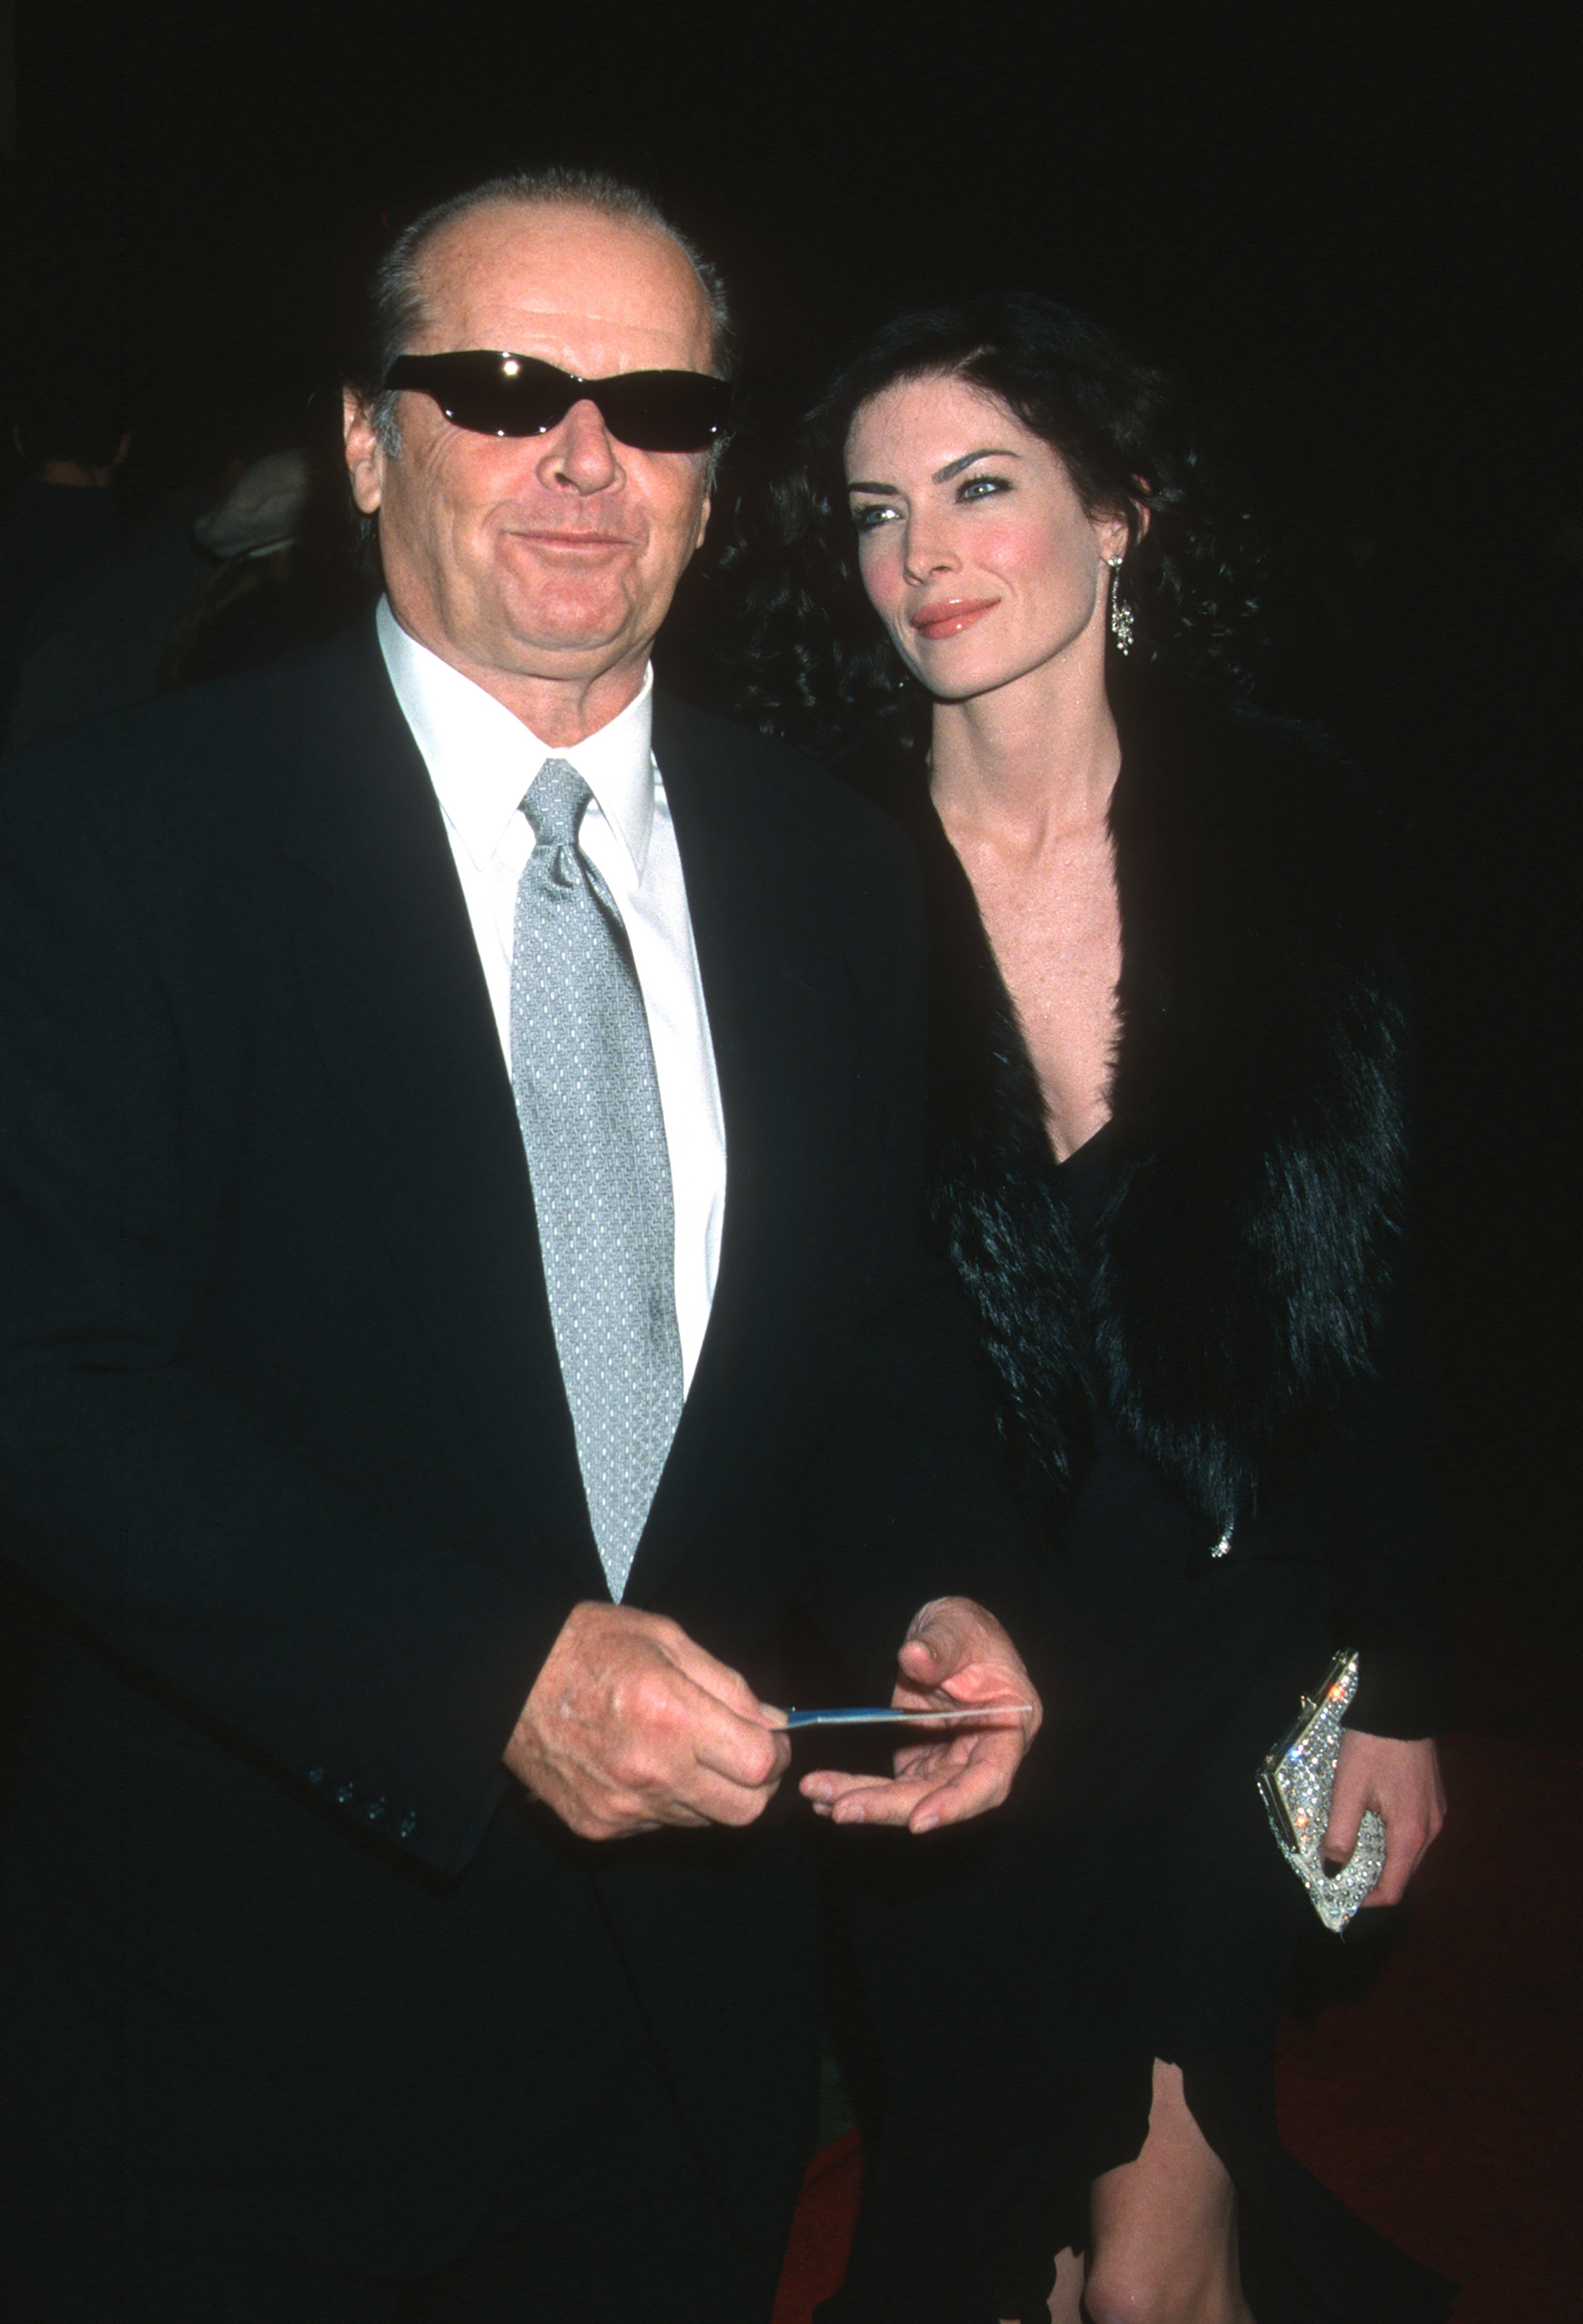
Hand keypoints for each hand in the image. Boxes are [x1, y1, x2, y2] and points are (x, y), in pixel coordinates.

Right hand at [504, 1602, 790, 1840]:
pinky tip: (644, 1763)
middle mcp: (650, 1770)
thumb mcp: (666, 1638)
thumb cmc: (585, 1646)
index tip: (772, 1738)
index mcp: (670, 1714)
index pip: (760, 1764)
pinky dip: (667, 1800)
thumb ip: (728, 1686)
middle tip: (742, 1753)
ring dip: (709, 1790)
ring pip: (703, 1820)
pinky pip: (659, 1825)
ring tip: (680, 1747)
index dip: (779, 1753)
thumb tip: (775, 1722)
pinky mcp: (599, 1826)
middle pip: (744, 1810)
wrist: (506, 1680)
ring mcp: (623, 1806)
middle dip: (756, 1784)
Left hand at [800, 1597, 1040, 1834]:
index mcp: (1011, 1726)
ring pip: (911, 1796)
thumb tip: (914, 1658)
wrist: (946, 1633)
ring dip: (866, 1800)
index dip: (955, 1804)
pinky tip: (823, 1795)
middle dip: (891, 1806)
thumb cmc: (966, 1628)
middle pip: (941, 1795)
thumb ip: (939, 1645)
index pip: (990, 1779)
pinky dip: (859, 1789)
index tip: (918, 1822)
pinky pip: (891, 1784)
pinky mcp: (922, 1760)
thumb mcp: (957, 1625)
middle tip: (841, 1809)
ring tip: (818, 1797)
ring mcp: (950, 1761)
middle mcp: (983, 1754)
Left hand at [1323, 1729, 1444, 1906]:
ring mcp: (1436, 1812)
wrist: (1400, 1705)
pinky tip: (1368, 1822)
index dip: (1367, 1901)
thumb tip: (1331, 1868)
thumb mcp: (1348, 1789)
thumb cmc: (1373, 1746)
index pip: (1393, 1888)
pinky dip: (1390, 1836)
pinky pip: (1412, 1830)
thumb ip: (1340, 1833)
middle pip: (1402, 1871)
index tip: (1342, 1899)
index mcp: (1410, 1833)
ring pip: (1407, 1850)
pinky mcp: (1433, 1797)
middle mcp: (1431, 1829)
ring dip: (1380, 1855)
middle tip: (1339, 1872)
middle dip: (1372, 1879)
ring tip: (1349, 1848)